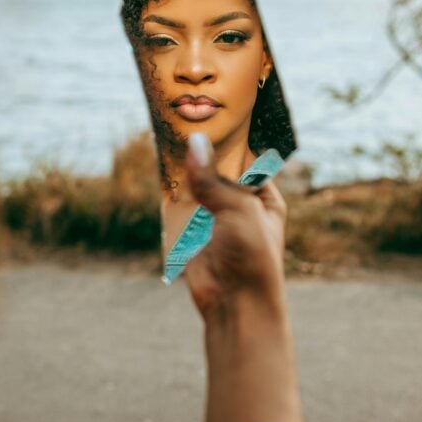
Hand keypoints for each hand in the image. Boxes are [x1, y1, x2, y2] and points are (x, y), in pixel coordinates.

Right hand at [183, 135, 301, 421]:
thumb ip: (213, 179)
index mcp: (263, 198)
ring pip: (195, 188)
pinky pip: (178, 208)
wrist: (235, 305)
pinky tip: (159, 171)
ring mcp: (214, 221)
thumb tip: (193, 145)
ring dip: (183, 173)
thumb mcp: (238, 210)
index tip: (208, 115)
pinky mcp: (192, 235)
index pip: (245, 160)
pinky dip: (169, 195)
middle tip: (180, 122)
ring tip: (166, 139)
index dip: (228, 141)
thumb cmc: (252, 258)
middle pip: (216, 172)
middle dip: (200, 155)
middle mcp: (240, 206)